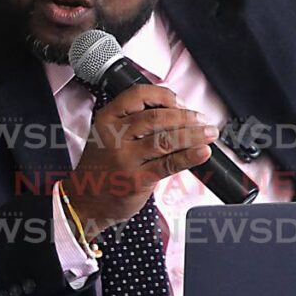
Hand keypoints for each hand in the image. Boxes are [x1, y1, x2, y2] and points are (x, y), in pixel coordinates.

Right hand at [63, 84, 217, 236]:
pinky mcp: (137, 179)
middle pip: (157, 118)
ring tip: (209, 134)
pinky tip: (202, 152)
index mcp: (107, 118)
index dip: (164, 96)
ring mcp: (125, 158)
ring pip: (166, 140)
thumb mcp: (108, 134)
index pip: (138, 95)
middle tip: (202, 120)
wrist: (85, 200)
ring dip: (193, 135)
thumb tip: (177, 112)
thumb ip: (135, 121)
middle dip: (186, 117)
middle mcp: (114, 136)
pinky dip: (189, 156)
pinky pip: (168, 164)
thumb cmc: (103, 165)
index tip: (181, 102)